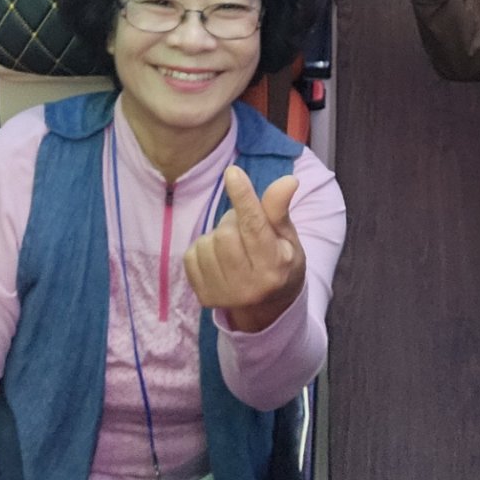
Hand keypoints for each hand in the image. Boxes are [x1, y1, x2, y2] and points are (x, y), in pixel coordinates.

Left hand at [184, 166, 305, 333]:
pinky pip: (191, 255)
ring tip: (234, 248)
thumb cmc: (281, 262)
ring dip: (218, 237)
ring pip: (207, 242)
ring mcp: (223, 295)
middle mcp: (248, 286)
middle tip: (246, 231)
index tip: (232, 172)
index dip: (244, 198)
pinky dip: (204, 250)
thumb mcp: (288, 238)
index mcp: (274, 268)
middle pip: (226, 232)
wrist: (268, 308)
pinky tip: (220, 260)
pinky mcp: (204, 297)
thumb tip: (288, 180)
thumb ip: (280, 211)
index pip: (255, 227)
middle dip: (234, 222)